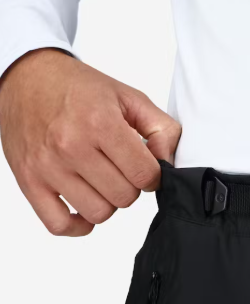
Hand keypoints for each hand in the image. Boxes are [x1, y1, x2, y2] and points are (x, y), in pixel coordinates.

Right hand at [0, 48, 181, 236]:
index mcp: (100, 122)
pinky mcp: (29, 182)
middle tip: (120, 168)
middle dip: (130, 186)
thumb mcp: (128, 96)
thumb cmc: (78, 88)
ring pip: (98, 213)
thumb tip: (168, 162)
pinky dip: (77, 224)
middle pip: (124, 197)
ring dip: (106, 202)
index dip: (153, 174)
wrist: (27, 78)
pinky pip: (59, 225)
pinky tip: (84, 204)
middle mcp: (71, 145)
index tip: (144, 166)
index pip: (144, 174)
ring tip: (101, 180)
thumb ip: (161, 128)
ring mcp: (48, 167)